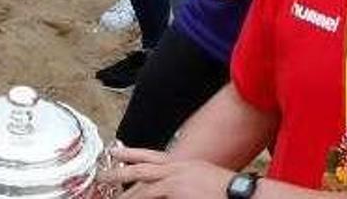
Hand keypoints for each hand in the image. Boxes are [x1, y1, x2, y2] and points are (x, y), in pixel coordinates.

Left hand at [102, 148, 232, 198]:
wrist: (244, 193)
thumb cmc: (229, 190)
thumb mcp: (202, 177)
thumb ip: (185, 180)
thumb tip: (174, 188)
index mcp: (182, 164)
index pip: (151, 155)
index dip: (130, 153)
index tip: (114, 152)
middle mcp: (177, 169)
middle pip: (141, 169)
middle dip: (119, 172)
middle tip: (102, 176)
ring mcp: (177, 181)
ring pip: (143, 186)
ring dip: (127, 193)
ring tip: (113, 198)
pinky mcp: (178, 191)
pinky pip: (152, 196)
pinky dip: (140, 198)